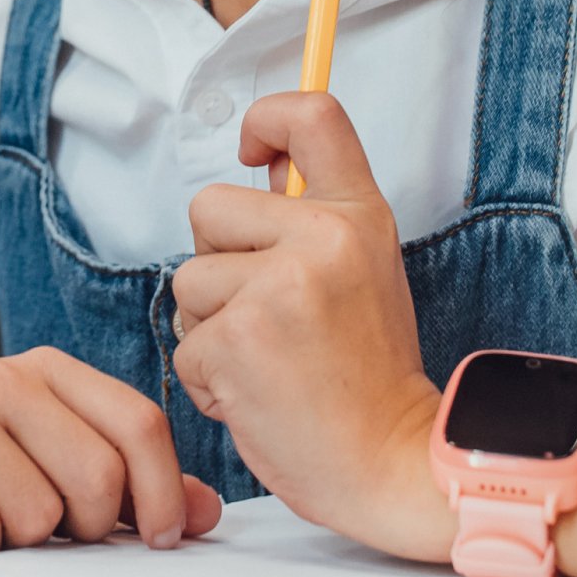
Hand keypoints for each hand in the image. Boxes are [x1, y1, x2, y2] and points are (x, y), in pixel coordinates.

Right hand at [0, 347, 223, 555]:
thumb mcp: (43, 463)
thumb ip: (125, 482)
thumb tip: (205, 512)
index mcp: (49, 372)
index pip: (139, 424)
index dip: (163, 493)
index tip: (160, 538)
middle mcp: (4, 378)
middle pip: (97, 478)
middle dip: (86, 531)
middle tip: (48, 533)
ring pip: (37, 516)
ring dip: (17, 544)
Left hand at [169, 91, 452, 561]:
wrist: (390, 461)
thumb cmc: (368, 377)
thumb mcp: (364, 273)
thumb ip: (313, 219)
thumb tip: (264, 162)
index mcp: (358, 215)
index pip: (312, 115)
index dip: (267, 117)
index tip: (252, 149)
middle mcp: (322, 237)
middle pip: (208, 206)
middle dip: (217, 261)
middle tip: (270, 315)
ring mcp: (278, 286)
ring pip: (188, 280)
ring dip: (209, 327)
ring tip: (268, 361)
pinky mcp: (237, 339)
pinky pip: (186, 342)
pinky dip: (209, 377)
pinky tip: (258, 394)